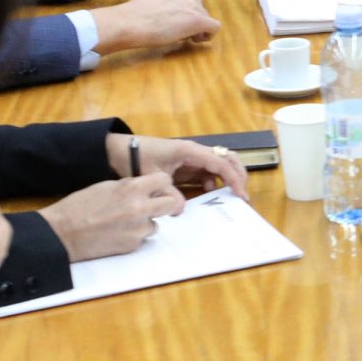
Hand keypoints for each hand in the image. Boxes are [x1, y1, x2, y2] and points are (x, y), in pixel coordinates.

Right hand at [43, 174, 185, 260]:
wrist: (63, 233)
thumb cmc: (79, 206)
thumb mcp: (107, 186)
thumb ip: (130, 186)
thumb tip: (145, 188)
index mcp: (132, 188)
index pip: (164, 180)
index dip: (160, 183)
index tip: (156, 186)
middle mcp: (140, 208)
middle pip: (171, 204)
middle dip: (164, 203)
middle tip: (153, 205)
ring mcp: (138, 229)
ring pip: (156, 224)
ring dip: (145, 222)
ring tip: (123, 222)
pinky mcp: (132, 246)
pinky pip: (142, 238)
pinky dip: (133, 236)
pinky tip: (116, 233)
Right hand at [89, 0, 218, 55]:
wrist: (131, 22)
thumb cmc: (137, 13)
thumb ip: (168, 0)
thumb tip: (177, 14)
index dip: (185, 10)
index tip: (174, 19)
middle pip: (199, 7)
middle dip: (192, 19)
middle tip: (178, 30)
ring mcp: (195, 5)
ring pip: (205, 18)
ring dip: (197, 28)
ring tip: (182, 36)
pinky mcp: (198, 19)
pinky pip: (214, 27)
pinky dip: (209, 35)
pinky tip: (196, 39)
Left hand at [105, 133, 249, 197]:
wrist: (119, 150)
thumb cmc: (136, 157)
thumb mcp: (151, 178)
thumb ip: (167, 194)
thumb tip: (181, 210)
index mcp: (189, 151)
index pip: (220, 163)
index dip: (233, 179)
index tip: (240, 195)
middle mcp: (195, 152)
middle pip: (227, 158)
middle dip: (238, 175)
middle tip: (242, 195)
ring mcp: (192, 159)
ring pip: (220, 165)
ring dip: (228, 179)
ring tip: (231, 197)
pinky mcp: (187, 166)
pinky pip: (207, 173)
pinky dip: (214, 183)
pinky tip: (210, 194)